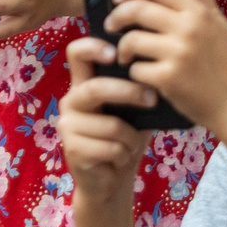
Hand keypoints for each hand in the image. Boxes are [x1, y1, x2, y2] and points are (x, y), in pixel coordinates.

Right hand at [58, 32, 154, 206]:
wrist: (110, 179)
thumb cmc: (124, 138)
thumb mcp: (132, 111)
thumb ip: (135, 91)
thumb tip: (157, 71)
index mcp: (83, 85)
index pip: (77, 54)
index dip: (93, 46)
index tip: (116, 52)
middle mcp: (70, 101)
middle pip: (96, 88)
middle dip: (129, 93)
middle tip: (152, 99)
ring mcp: (68, 126)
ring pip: (110, 125)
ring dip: (130, 137)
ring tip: (131, 144)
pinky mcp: (73, 149)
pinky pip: (109, 147)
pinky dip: (124, 154)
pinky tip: (119, 158)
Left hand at [98, 0, 226, 132]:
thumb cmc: (225, 63)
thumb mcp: (218, 23)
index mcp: (198, 12)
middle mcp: (188, 28)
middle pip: (137, 9)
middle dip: (117, 16)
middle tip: (111, 24)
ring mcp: (178, 53)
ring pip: (132, 40)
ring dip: (123, 48)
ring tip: (126, 55)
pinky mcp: (168, 78)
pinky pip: (136, 69)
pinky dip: (135, 73)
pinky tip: (143, 77)